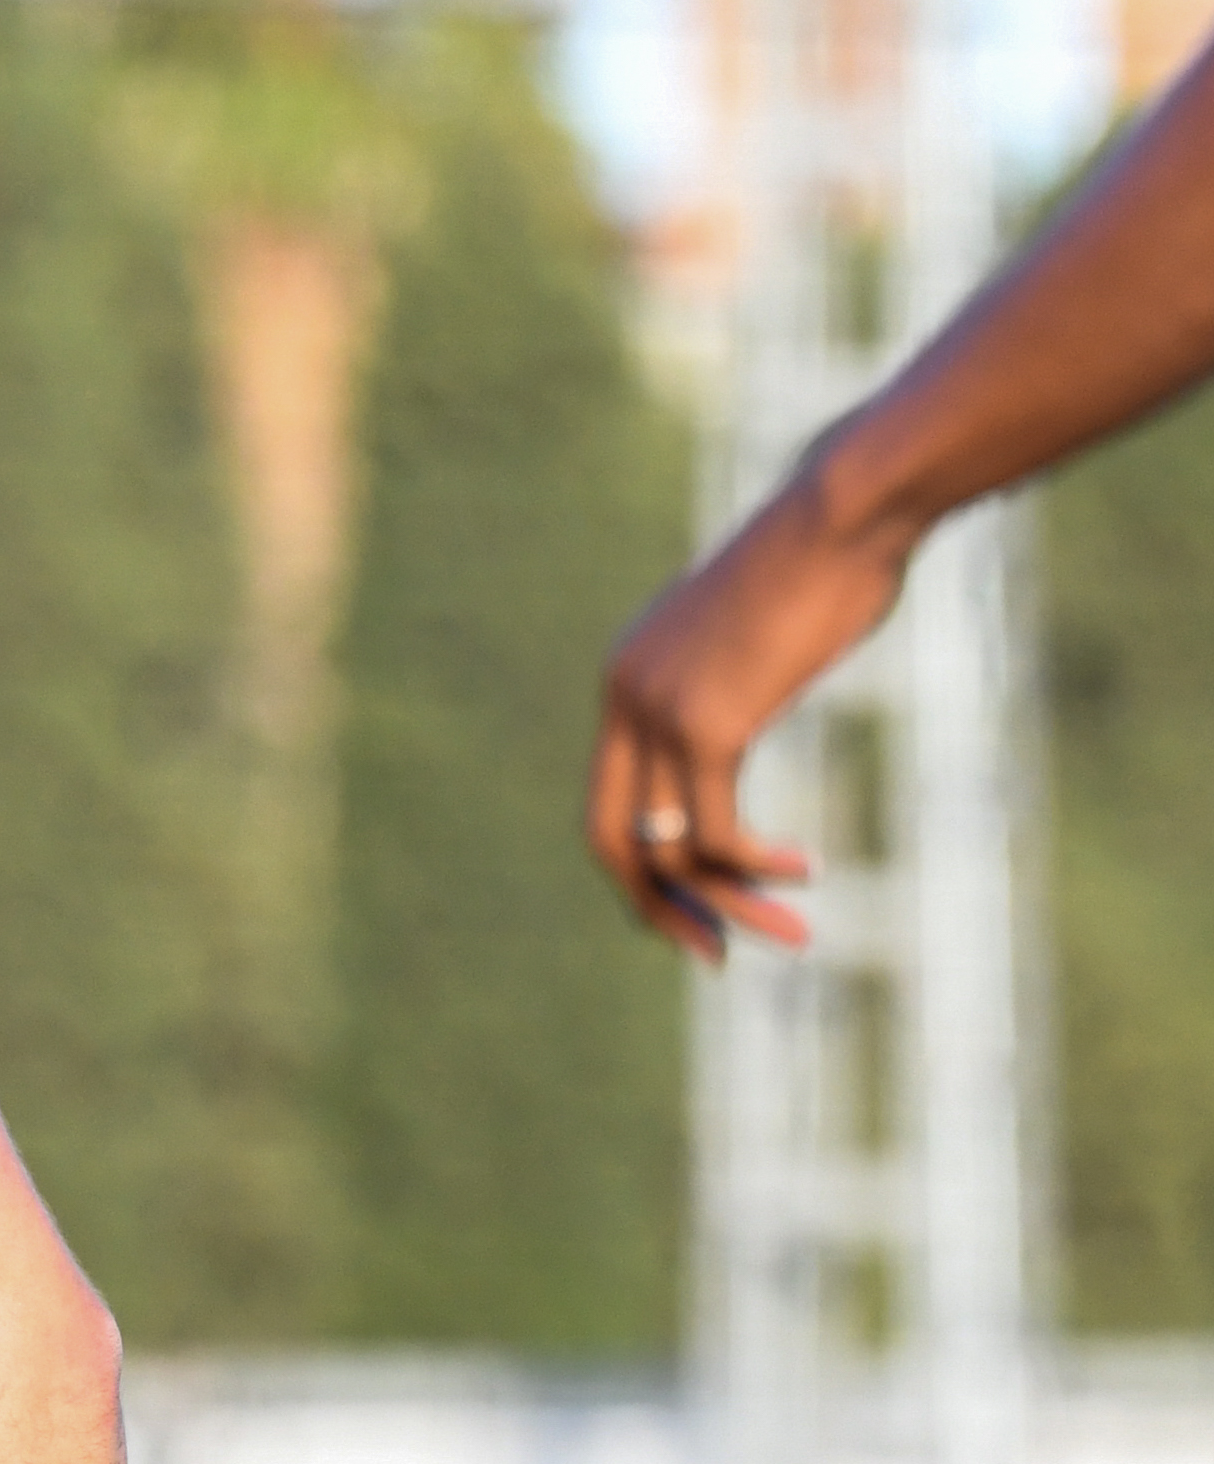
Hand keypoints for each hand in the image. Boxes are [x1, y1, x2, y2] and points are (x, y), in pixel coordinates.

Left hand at [586, 461, 898, 957]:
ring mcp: (656, 712)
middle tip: (716, 955)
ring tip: (792, 931)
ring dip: (732, 901)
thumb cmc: (828, 563)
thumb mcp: (754, 634)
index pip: (611, 807)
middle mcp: (623, 698)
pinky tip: (803, 871)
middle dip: (663, 910)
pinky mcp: (705, 724)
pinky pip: (713, 833)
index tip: (698, 910)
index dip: (644, 872)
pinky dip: (755, 865)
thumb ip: (725, 687)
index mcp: (625, 680)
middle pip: (615, 845)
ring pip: (672, 850)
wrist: (852, 508)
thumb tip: (731, 735)